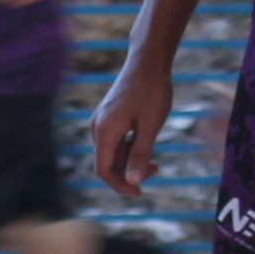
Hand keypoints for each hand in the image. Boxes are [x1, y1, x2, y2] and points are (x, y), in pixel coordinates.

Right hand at [90, 61, 174, 197]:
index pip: (103, 170)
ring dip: (131, 161)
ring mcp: (102, 121)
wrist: (148, 61)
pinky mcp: (109, 117)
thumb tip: (132, 182)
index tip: (140, 192)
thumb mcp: (150, 126)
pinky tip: (146, 145)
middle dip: (129, 173)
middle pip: (107, 163)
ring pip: (112, 153)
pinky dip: (129, 149)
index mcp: (105, 131)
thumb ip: (140, 155)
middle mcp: (98, 128)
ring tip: (155, 160)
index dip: (120, 185)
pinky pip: (115, 142)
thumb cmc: (151, 91)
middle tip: (155, 169)